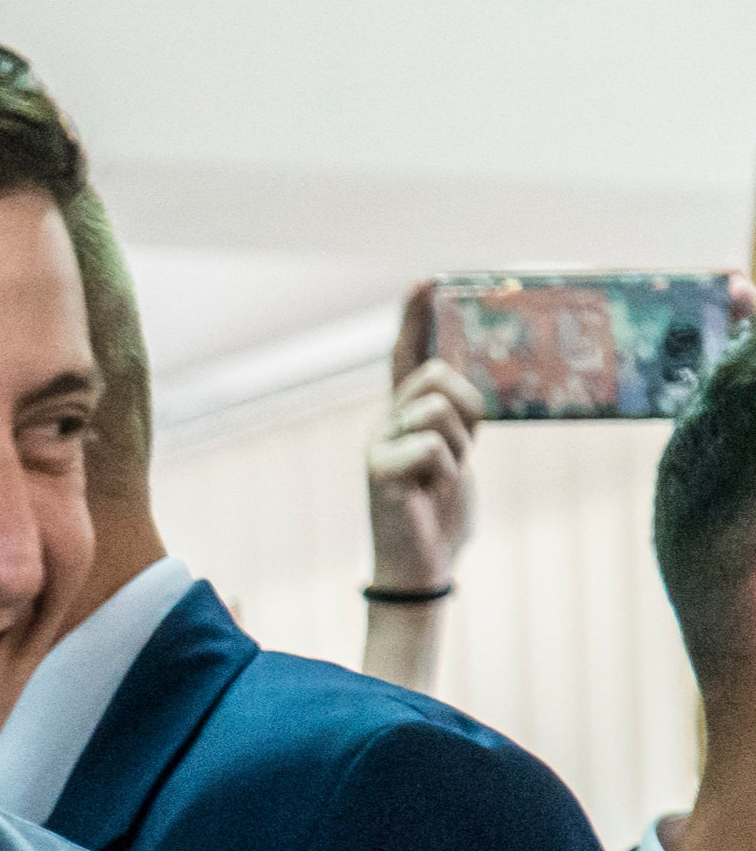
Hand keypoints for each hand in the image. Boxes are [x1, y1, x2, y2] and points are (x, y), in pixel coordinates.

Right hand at [370, 287, 479, 598]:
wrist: (420, 568)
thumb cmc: (439, 515)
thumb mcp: (456, 457)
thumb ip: (457, 423)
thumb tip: (474, 395)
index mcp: (402, 416)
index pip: (405, 357)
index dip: (413, 319)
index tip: (424, 282)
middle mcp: (383, 423)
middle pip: (438, 375)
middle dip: (470, 409)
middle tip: (466, 449)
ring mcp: (377, 445)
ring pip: (439, 408)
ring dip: (461, 444)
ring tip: (446, 476)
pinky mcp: (378, 471)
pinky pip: (433, 446)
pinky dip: (447, 471)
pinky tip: (431, 492)